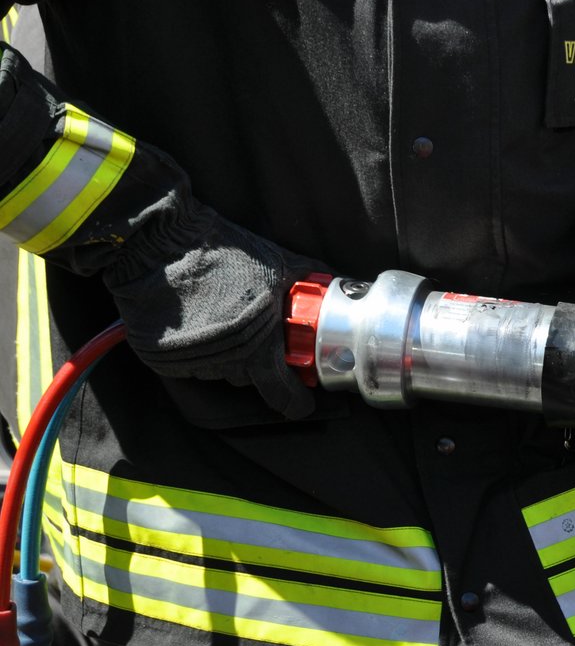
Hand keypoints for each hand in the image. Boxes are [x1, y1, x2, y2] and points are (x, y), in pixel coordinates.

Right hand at [103, 203, 318, 419]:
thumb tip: (342, 287)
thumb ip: (311, 280)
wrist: (160, 242)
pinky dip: (195, 350)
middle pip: (248, 378)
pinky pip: (187, 364)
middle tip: (253, 332)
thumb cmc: (224, 251)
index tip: (300, 403)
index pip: (280, 393)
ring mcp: (190, 361)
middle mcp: (223, 360)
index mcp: (257, 346)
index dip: (294, 401)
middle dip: (255, 362)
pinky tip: (195, 321)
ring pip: (217, 370)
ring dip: (224, 354)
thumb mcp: (278, 263)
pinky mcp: (161, 358)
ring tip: (220, 317)